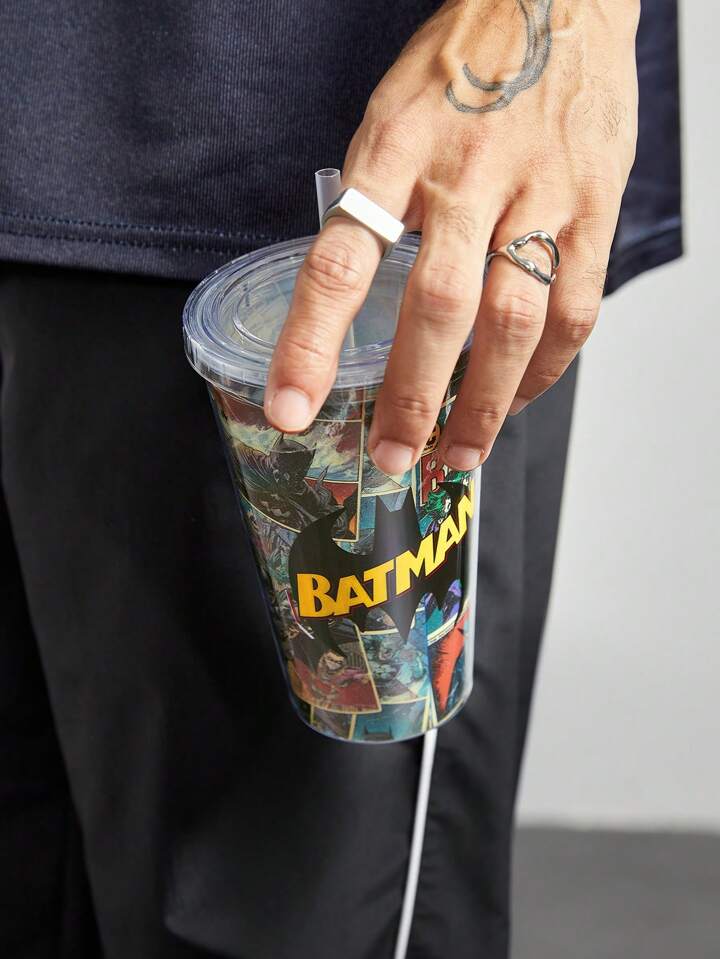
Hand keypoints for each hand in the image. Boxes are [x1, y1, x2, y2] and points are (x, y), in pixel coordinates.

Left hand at [264, 0, 638, 473]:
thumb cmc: (461, 70)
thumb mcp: (391, 118)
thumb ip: (373, 204)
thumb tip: (348, 299)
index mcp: (396, 150)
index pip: (340, 261)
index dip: (311, 344)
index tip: (290, 408)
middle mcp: (466, 175)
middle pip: (436, 307)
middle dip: (411, 396)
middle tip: (392, 456)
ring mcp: (538, 191)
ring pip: (512, 320)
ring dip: (484, 402)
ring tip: (459, 453)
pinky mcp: (594, 206)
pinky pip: (574, 307)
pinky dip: (545, 369)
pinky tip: (518, 398)